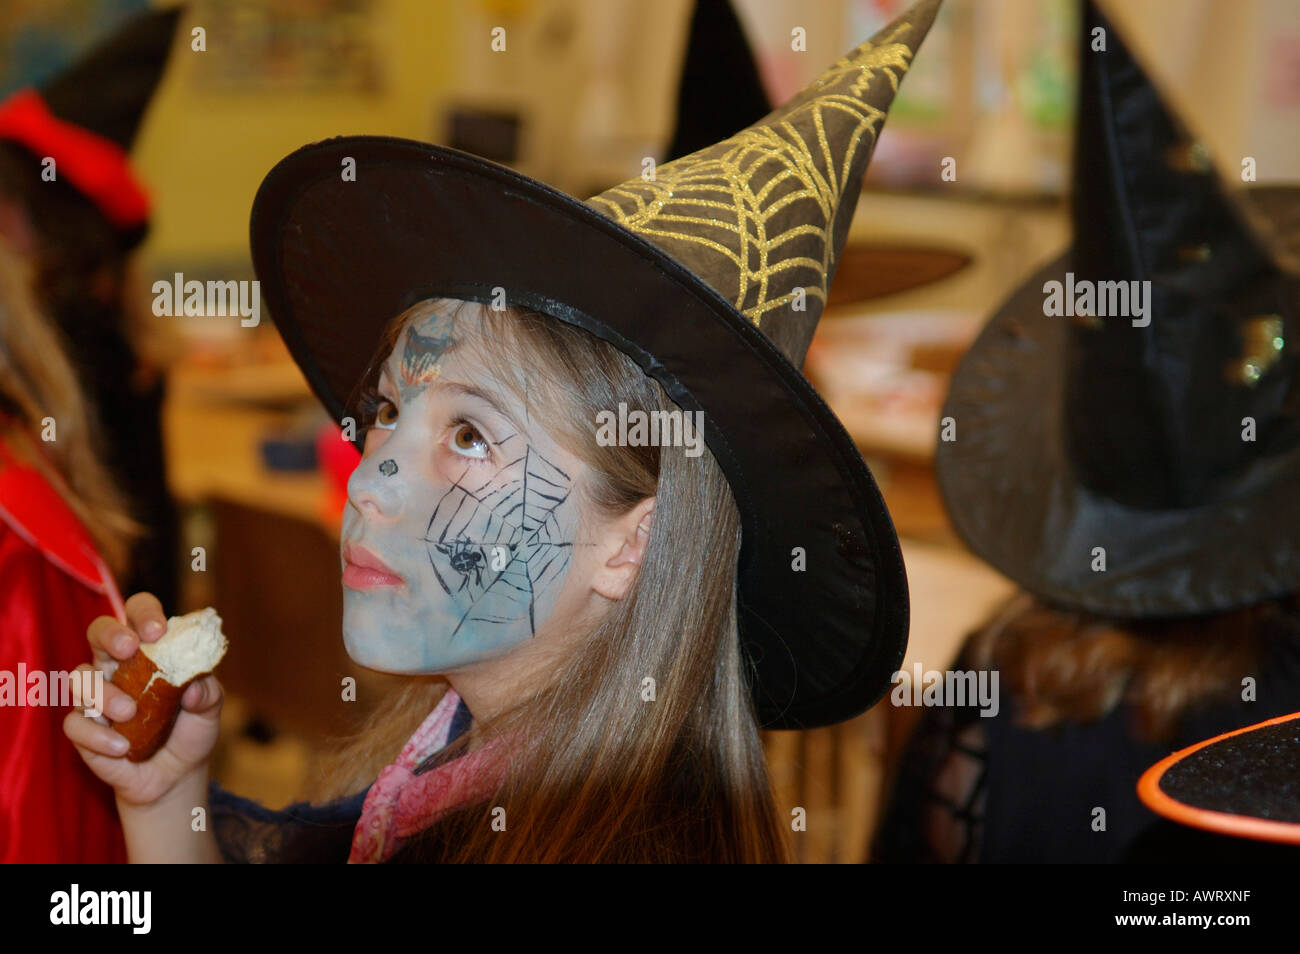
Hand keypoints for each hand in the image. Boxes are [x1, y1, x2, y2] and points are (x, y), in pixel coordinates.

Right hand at [62, 592, 222, 806]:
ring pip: (80, 678)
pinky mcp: (83, 728)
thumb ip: (208, 693)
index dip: (144, 614)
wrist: (177, 775)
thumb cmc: (191, 729)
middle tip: (129, 648)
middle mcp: (116, 666)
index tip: (158, 630)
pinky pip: (75, 723)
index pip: (138, 615)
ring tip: (130, 712)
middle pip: (98, 632)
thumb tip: (193, 686)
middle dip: (110, 634)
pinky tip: (122, 747)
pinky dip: (98, 735)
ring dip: (104, 693)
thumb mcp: (210, 709)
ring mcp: (95, 696)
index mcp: (148, 650)